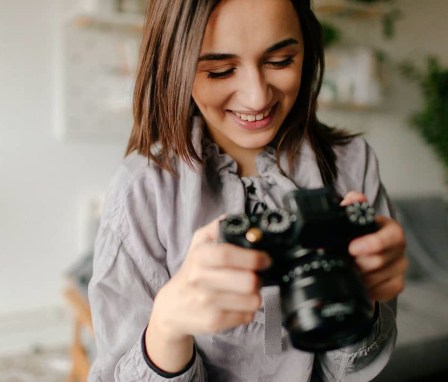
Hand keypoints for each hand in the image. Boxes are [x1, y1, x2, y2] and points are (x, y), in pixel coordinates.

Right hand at [146, 216, 270, 371]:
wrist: (172, 308)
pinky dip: (247, 310)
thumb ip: (216, 228)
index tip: (265, 258)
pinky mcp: (214, 323)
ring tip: (246, 291)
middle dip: (259, 278)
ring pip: (252, 300)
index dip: (252, 256)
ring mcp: (207, 304)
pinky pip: (247, 316)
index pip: (227, 254)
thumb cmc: (192, 272)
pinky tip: (237, 304)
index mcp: (199, 257)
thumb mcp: (198, 245)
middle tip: (256, 275)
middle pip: (247, 281)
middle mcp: (201, 280)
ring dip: (255, 295)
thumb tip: (235, 218)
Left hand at [341, 192, 407, 302]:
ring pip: (379, 278)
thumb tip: (354, 198)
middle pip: (379, 261)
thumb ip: (351, 206)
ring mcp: (399, 267)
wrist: (359, 252)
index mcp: (390, 229)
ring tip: (349, 271)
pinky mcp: (397, 284)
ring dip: (360, 277)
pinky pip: (384, 291)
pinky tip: (359, 283)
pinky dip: (369, 289)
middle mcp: (399, 248)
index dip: (373, 243)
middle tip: (344, 262)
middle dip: (357, 263)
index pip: (391, 236)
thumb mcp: (351, 218)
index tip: (352, 248)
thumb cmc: (356, 233)